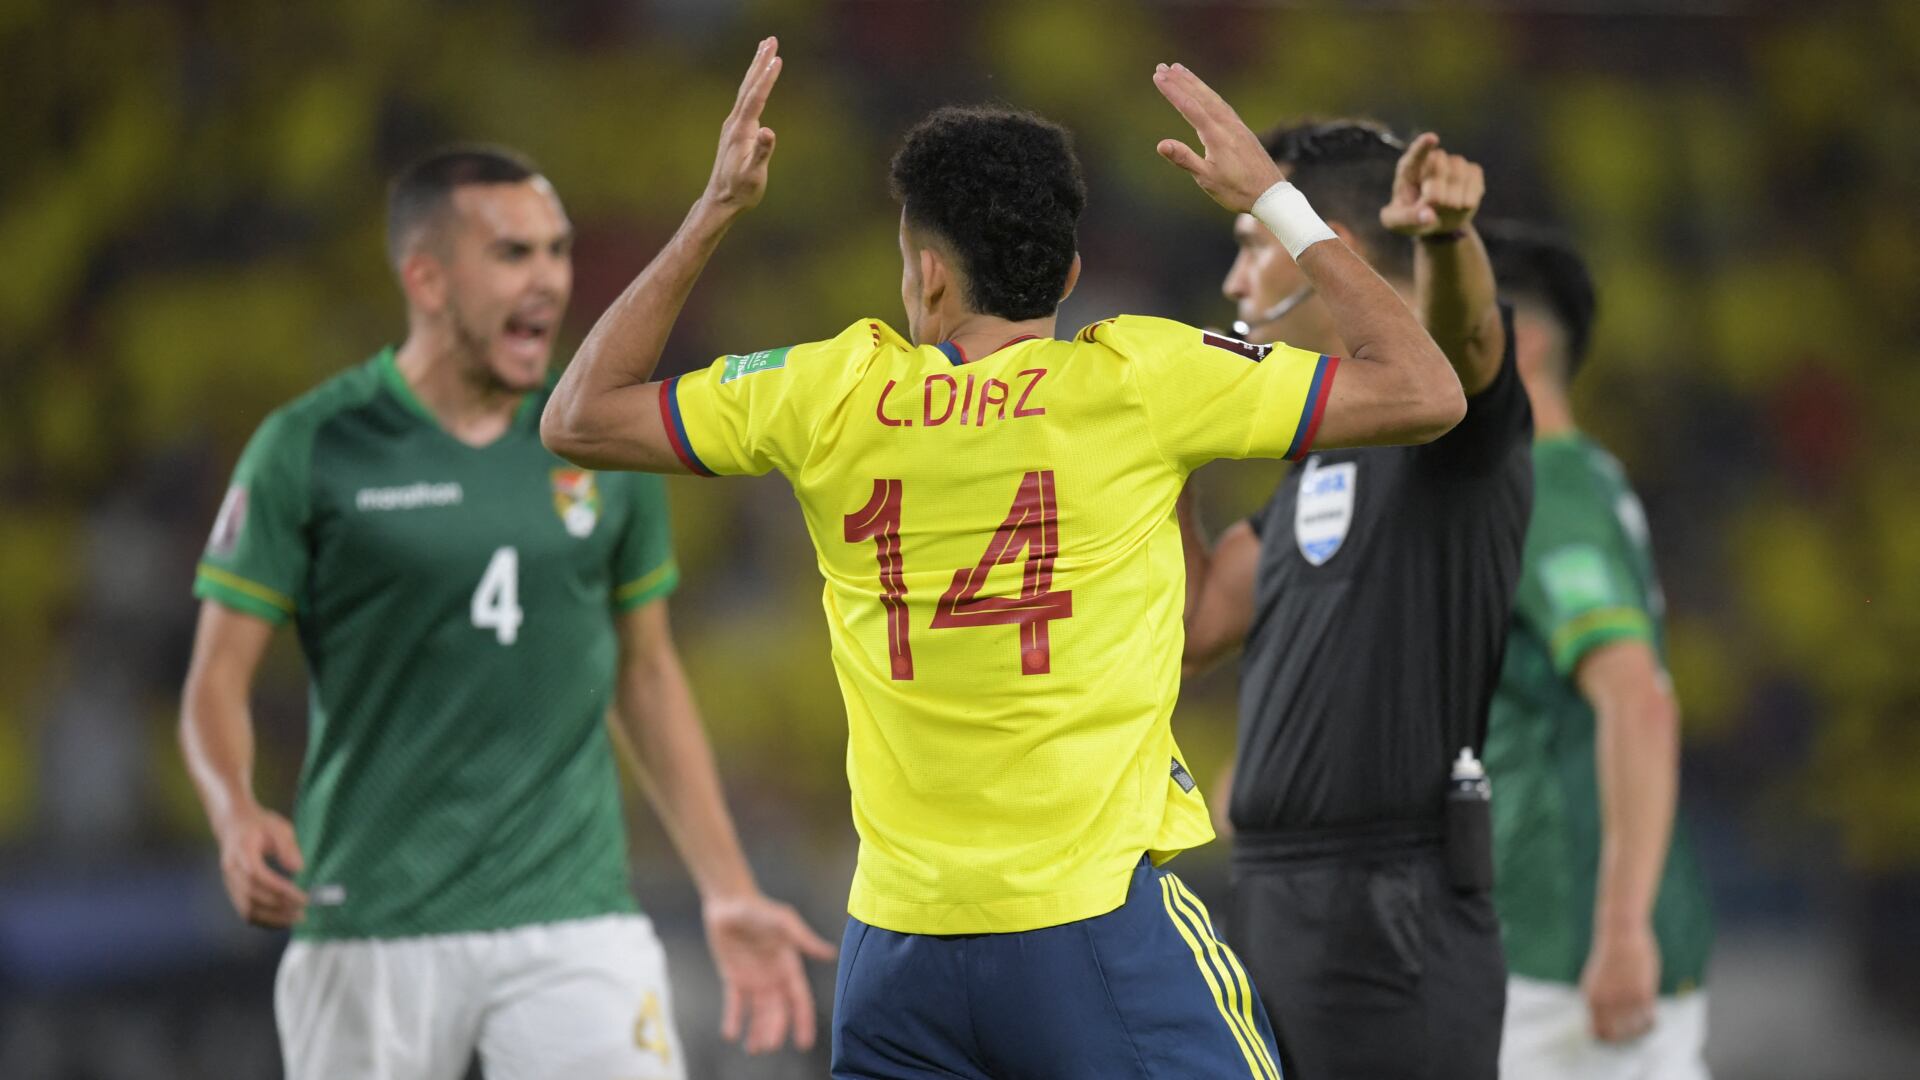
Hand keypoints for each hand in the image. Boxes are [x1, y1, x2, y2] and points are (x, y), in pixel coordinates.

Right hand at [214, 804, 306, 927]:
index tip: (303, 897)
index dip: (280, 890)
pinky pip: (245, 911)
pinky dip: (263, 920)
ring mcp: (229, 882)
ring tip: (296, 919)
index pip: (258, 876)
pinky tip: (282, 921)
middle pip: (252, 896)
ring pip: (246, 909)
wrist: (233, 825)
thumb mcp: (279, 827)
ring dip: (272, 918)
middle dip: (279, 907)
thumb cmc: (260, 825)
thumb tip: (298, 868)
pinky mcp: (232, 891)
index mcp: (242, 851)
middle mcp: (231, 870)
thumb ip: (288, 846)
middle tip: (303, 911)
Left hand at [701, 37, 782, 214]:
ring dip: (756, 69)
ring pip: (746, 90)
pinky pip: (746, 100)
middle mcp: (735, 123)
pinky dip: (753, 84)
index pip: (756, 98)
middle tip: (770, 40)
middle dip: (760, 62)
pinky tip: (757, 82)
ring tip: (765, 50)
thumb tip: (769, 132)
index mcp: (741, 131)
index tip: (777, 59)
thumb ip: (761, 152)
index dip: (766, 79)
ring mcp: (734, 125)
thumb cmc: (740, 190)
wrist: (721, 200)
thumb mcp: (753, 175)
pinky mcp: (736, 130)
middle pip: (748, 86)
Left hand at [702, 891, 836, 1053]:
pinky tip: (730, 1034)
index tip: (803, 1043)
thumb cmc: (759, 908)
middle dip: (775, 1030)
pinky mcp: (734, 977)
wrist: (729, 900)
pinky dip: (733, 1019)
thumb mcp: (784, 922)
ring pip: (758, 1012)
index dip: (802, 1021)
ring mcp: (754, 979)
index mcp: (789, 966)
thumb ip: (804, 939)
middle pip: (778, 1011)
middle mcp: (774, 976)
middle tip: (769, 1047)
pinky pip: (734, 1003)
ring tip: (754, 1048)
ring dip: (758, 1030)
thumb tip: (832, 953)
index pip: (799, 999)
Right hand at [1152, 62, 1286, 213]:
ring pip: (1213, 97)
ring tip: (1180, 70)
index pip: (1189, 107)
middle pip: (1201, 96)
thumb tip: (1161, 145)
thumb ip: (1185, 159)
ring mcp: (1237, 126)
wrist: (1271, 195)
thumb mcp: (1207, 179)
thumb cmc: (1237, 191)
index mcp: (1216, 135)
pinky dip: (1209, 94)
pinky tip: (1205, 94)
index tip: (1157, 76)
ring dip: (1195, 83)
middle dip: (1180, 80)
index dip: (1172, 91)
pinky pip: (1222, 104)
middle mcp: (1227, 125)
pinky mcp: (1243, 130)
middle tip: (1162, 67)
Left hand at [1379, 132, 1484, 236]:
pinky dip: (1468, 199)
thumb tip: (1429, 217)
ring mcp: (1453, 163)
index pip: (1415, 155)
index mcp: (1408, 168)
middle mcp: (1431, 160)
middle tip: (1430, 207)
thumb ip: (1408, 219)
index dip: (1423, 146)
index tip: (1431, 138)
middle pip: (1439, 167)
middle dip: (1436, 194)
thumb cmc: (1411, 218)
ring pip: (1459, 175)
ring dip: (1452, 200)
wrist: (1435, 222)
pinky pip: (1475, 181)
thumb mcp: (1398, 223)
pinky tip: (1460, 205)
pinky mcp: (1472, 171)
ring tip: (1444, 208)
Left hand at [1580, 926, 1660, 1042]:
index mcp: (1591, 998)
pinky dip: (1651, 1022)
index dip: (1608, 1038)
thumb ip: (1600, 1002)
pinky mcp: (1642, 993)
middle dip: (1625, 1037)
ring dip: (1640, 1030)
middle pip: (1616, 1035)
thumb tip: (1605, 1025)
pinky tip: (1653, 1018)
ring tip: (1644, 1023)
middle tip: (1633, 1032)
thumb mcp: (1597, 980)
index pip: (1597, 1033)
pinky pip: (1648, 1018)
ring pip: (1634, 1029)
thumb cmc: (1610, 957)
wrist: (1620, 933)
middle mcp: (1605, 1002)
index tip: (1617, 1035)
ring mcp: (1624, 999)